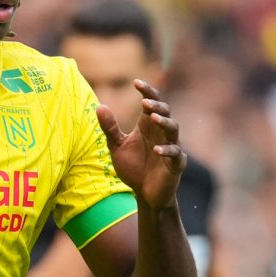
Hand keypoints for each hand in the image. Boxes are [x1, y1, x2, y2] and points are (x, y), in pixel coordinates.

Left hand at [99, 79, 182, 211]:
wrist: (145, 194)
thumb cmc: (134, 168)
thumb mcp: (117, 147)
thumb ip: (110, 128)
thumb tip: (99, 106)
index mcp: (148, 125)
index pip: (151, 102)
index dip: (146, 91)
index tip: (136, 82)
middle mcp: (161, 132)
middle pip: (164, 111)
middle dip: (156, 105)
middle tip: (144, 102)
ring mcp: (171, 147)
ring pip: (173, 128)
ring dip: (164, 122)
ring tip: (152, 118)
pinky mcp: (176, 163)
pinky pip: (175, 153)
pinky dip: (167, 150)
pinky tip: (156, 150)